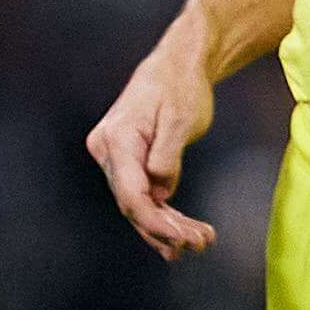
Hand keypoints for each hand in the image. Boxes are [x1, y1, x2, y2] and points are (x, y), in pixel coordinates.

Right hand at [86, 34, 219, 258]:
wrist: (176, 66)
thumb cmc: (180, 86)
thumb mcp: (181, 118)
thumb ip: (168, 155)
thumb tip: (161, 192)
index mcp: (116, 138)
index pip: (130, 193)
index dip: (155, 222)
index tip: (182, 239)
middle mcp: (108, 150)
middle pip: (133, 203)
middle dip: (166, 230)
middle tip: (200, 243)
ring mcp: (116, 158)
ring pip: (138, 204)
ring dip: (167, 227)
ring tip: (199, 242)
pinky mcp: (129, 162)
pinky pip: (143, 194)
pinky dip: (164, 214)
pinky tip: (181, 235)